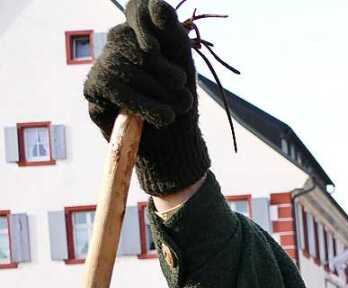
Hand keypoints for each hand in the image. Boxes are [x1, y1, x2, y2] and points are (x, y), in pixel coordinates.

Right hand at [83, 0, 209, 195]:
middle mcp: (115, 44)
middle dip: (164, 70)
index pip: (138, 8)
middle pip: (133, 41)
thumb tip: (155, 3)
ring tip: (176, 112)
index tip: (167, 49)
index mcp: (139, 32)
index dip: (152, 26)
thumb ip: (173, 32)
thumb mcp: (184, 64)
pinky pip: (114, 88)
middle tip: (182, 91)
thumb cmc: (179, 99)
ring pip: (124, 66)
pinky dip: (142, 105)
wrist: (175, 142)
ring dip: (159, 94)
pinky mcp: (93, 89)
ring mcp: (101, 65)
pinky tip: (161, 119)